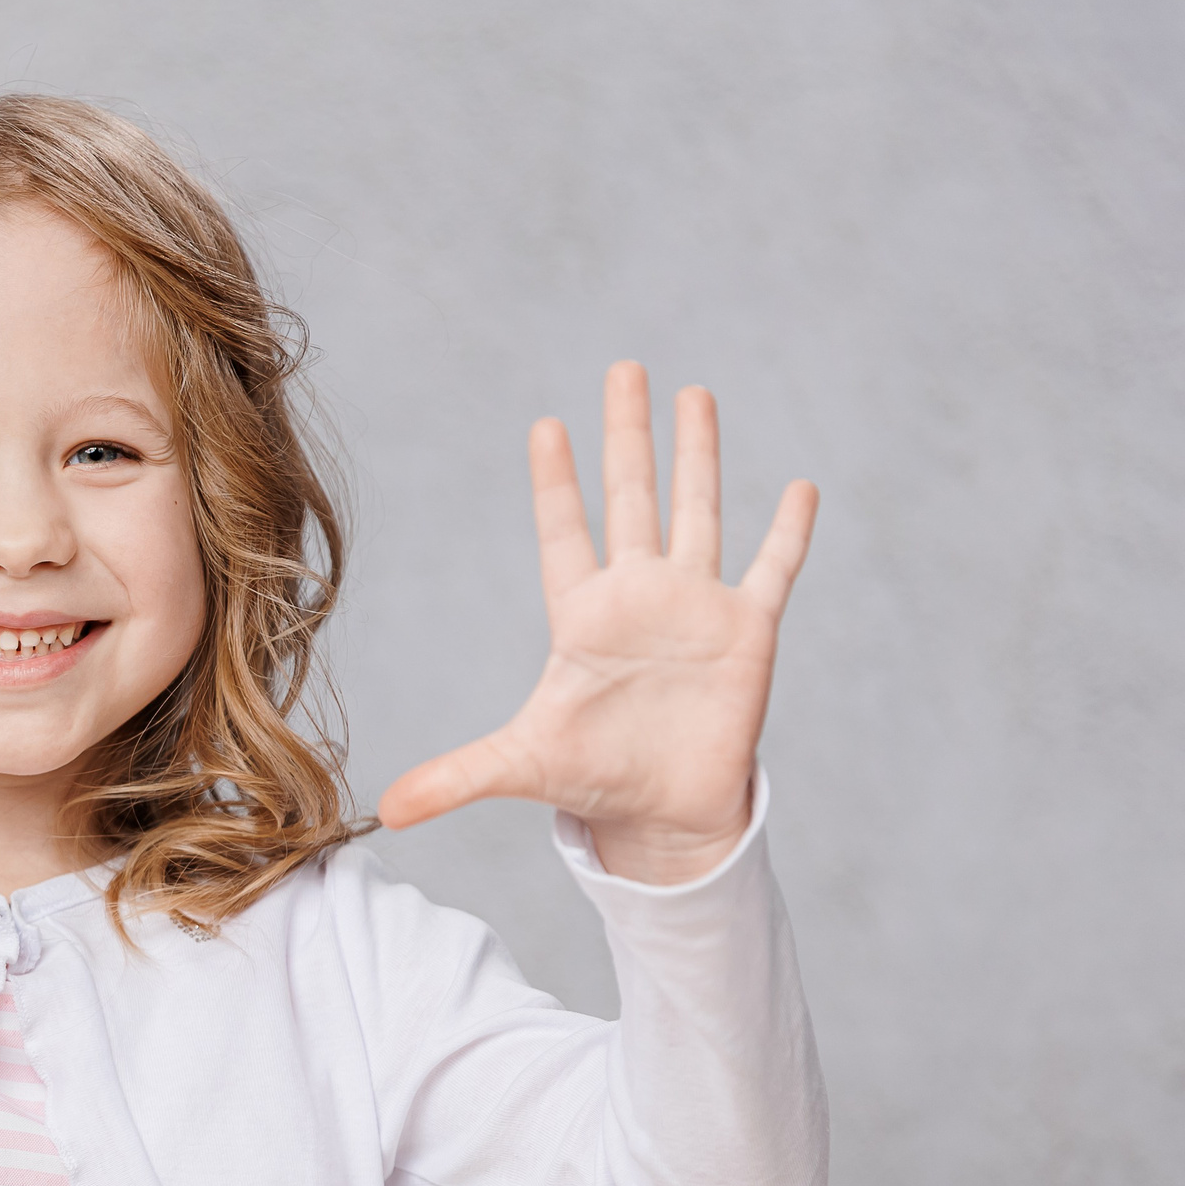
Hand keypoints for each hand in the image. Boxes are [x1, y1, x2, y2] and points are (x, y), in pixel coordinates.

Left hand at [376, 362, 818, 884]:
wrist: (663, 816)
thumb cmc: (591, 781)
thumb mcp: (518, 769)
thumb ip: (453, 778)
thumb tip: (385, 814)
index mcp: (582, 616)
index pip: (565, 533)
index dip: (556, 482)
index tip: (547, 425)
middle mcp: (639, 597)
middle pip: (631, 497)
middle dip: (628, 434)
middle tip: (624, 368)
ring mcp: (695, 608)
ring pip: (699, 512)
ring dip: (699, 455)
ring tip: (695, 394)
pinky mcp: (747, 633)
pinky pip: (773, 569)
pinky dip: (789, 531)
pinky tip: (801, 488)